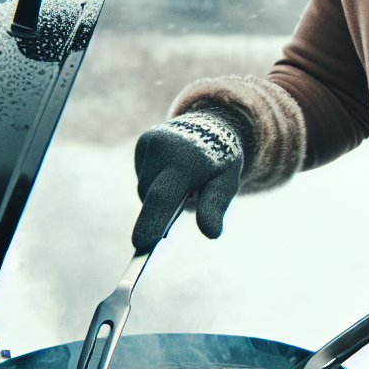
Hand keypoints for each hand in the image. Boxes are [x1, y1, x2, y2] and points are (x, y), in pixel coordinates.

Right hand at [132, 108, 249, 251]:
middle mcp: (164, 146)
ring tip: (183, 189)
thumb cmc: (222, 160)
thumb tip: (211, 233)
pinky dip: (155, 183)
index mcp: (186, 158)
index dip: (152, 220)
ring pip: (146, 188)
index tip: (141, 243)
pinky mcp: (143, 143)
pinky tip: (172, 177)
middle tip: (155, 237)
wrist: (214, 124)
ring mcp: (150, 142)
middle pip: (151, 195)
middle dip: (154, 217)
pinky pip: (144, 176)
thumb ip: (216, 206)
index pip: (164, 195)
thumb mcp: (227, 181)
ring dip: (159, 197)